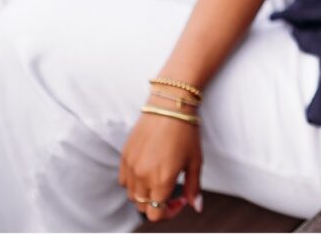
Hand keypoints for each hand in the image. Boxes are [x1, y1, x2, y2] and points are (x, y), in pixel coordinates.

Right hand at [119, 106, 203, 221]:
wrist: (170, 105)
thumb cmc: (186, 133)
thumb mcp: (195, 162)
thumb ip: (193, 188)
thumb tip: (196, 207)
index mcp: (161, 181)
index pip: (156, 214)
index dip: (169, 213)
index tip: (179, 201)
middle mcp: (142, 176)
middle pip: (143, 207)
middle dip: (158, 205)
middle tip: (172, 192)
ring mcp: (131, 166)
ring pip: (132, 195)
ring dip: (145, 195)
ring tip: (159, 181)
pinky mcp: (124, 156)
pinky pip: (124, 180)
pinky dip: (134, 183)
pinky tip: (147, 171)